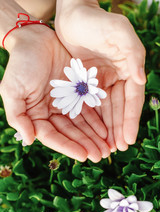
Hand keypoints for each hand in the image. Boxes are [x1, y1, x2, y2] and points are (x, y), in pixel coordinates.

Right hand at [0, 26, 109, 161]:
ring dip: (94, 137)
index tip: (84, 156)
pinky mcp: (78, 92)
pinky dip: (98, 120)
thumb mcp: (12, 90)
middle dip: (86, 145)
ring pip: (82, 124)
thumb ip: (18, 116)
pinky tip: (107, 130)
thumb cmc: (21, 64)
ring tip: (108, 148)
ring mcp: (66, 103)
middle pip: (71, 133)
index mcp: (36, 115)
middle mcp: (52, 113)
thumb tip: (29, 140)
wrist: (36, 39)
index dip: (68, 147)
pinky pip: (89, 109)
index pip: (53, 137)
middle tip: (101, 156)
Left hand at [55, 2, 145, 150]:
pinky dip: (92, 120)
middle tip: (116, 150)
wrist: (72, 15)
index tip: (128, 140)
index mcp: (128, 69)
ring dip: (106, 130)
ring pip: (105, 111)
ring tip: (105, 148)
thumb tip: (142, 80)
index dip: (130, 120)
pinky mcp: (85, 84)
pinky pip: (89, 105)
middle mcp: (116, 79)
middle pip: (119, 109)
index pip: (132, 100)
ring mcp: (100, 83)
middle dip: (118, 130)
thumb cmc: (97, 21)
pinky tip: (92, 134)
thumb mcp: (119, 33)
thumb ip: (132, 55)